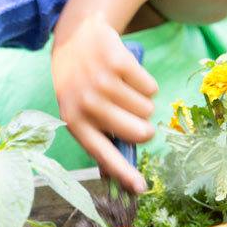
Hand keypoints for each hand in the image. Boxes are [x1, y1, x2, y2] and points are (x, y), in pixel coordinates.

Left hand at [52, 13, 156, 193]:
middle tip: (130, 113)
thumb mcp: (79, 110)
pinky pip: (151, 88)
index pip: (102, 154)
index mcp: (75, 122)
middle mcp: (87, 104)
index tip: (140, 188)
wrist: (76, 39)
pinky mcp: (118, 62)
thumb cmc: (81, 84)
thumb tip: (123, 177)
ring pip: (148, 109)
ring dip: (142, 101)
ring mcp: (102, 82)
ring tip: (121, 88)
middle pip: (139, 132)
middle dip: (144, 127)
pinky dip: (145, 83)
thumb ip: (99, 137)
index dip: (123, 172)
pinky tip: (125, 74)